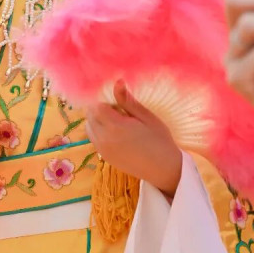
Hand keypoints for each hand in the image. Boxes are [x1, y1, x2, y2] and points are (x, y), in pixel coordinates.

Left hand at [85, 80, 182, 196]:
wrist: (164, 170)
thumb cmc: (160, 141)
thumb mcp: (147, 117)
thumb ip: (128, 101)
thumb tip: (117, 82)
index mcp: (115, 127)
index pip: (95, 106)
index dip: (103, 98)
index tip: (114, 97)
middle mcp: (104, 139)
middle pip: (90, 115)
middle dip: (99, 107)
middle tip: (118, 108)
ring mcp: (102, 150)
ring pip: (89, 126)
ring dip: (97, 119)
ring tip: (116, 119)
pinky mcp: (104, 157)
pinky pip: (93, 138)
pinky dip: (98, 130)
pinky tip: (115, 131)